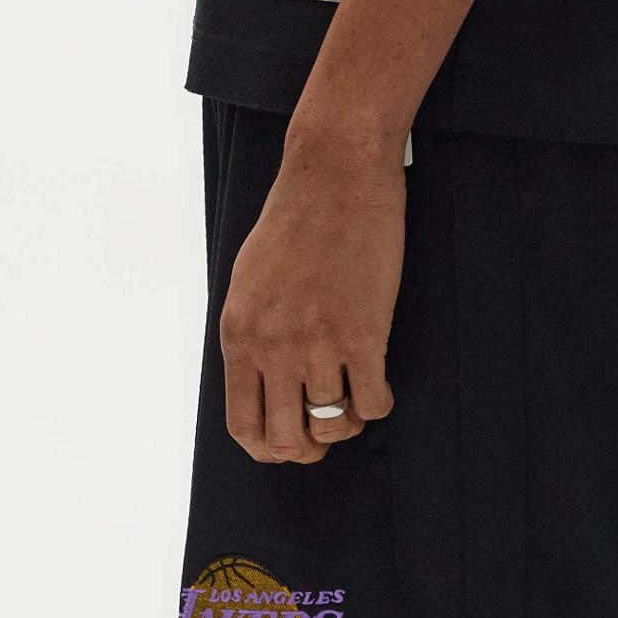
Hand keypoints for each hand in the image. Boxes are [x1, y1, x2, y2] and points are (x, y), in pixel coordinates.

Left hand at [218, 125, 404, 463]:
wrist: (336, 171)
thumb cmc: (295, 217)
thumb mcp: (249, 280)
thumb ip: (252, 333)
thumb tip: (263, 382)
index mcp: (239, 334)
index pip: (244, 426)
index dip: (269, 447)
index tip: (290, 442)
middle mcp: (273, 346)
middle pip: (287, 440)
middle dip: (309, 447)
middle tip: (328, 427)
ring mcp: (318, 342)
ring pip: (333, 424)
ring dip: (347, 419)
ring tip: (355, 393)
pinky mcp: (363, 332)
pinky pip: (373, 403)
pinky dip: (377, 402)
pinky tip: (378, 379)